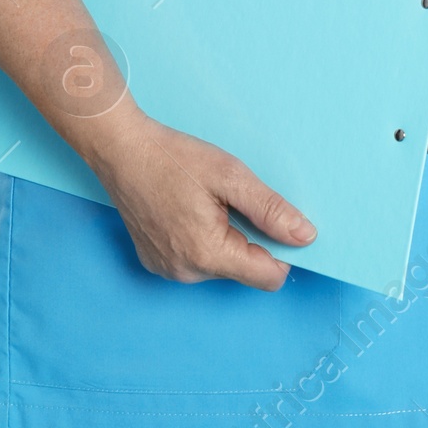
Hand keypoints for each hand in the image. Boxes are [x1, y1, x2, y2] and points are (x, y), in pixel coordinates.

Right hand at [88, 107, 316, 290]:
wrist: (121, 149)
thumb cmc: (174, 158)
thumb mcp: (231, 176)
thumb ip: (271, 210)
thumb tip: (305, 237)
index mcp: (208, 255)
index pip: (269, 277)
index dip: (282, 251)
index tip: (274, 220)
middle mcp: (186, 273)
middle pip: (244, 270)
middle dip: (250, 239)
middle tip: (231, 201)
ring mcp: (167, 270)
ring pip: (221, 266)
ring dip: (226, 239)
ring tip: (206, 203)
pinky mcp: (155, 262)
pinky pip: (196, 262)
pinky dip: (203, 241)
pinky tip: (188, 212)